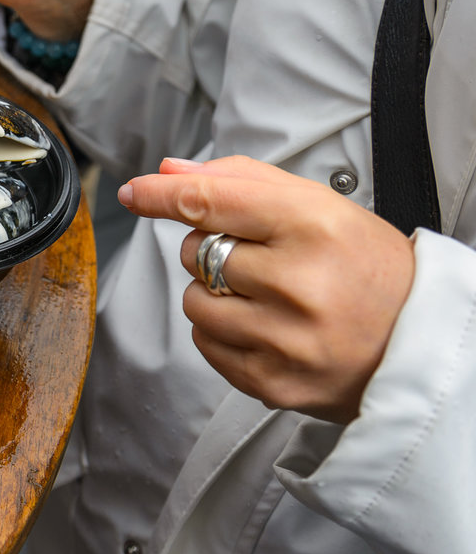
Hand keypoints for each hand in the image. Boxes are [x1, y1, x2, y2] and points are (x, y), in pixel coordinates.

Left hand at [118, 155, 415, 422]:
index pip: (209, 203)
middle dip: (211, 249)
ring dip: (213, 293)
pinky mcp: (271, 382)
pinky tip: (268, 327)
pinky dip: (223, 332)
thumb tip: (168, 171)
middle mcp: (298, 284)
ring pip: (192, 301)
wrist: (420, 344)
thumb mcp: (321, 206)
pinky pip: (205, 344)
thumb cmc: (366, 266)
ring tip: (267, 297)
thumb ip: (240, 182)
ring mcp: (284, 339)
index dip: (161, 194)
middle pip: (195, 251)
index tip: (134, 191)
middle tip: (263, 258)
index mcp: (313, 227)